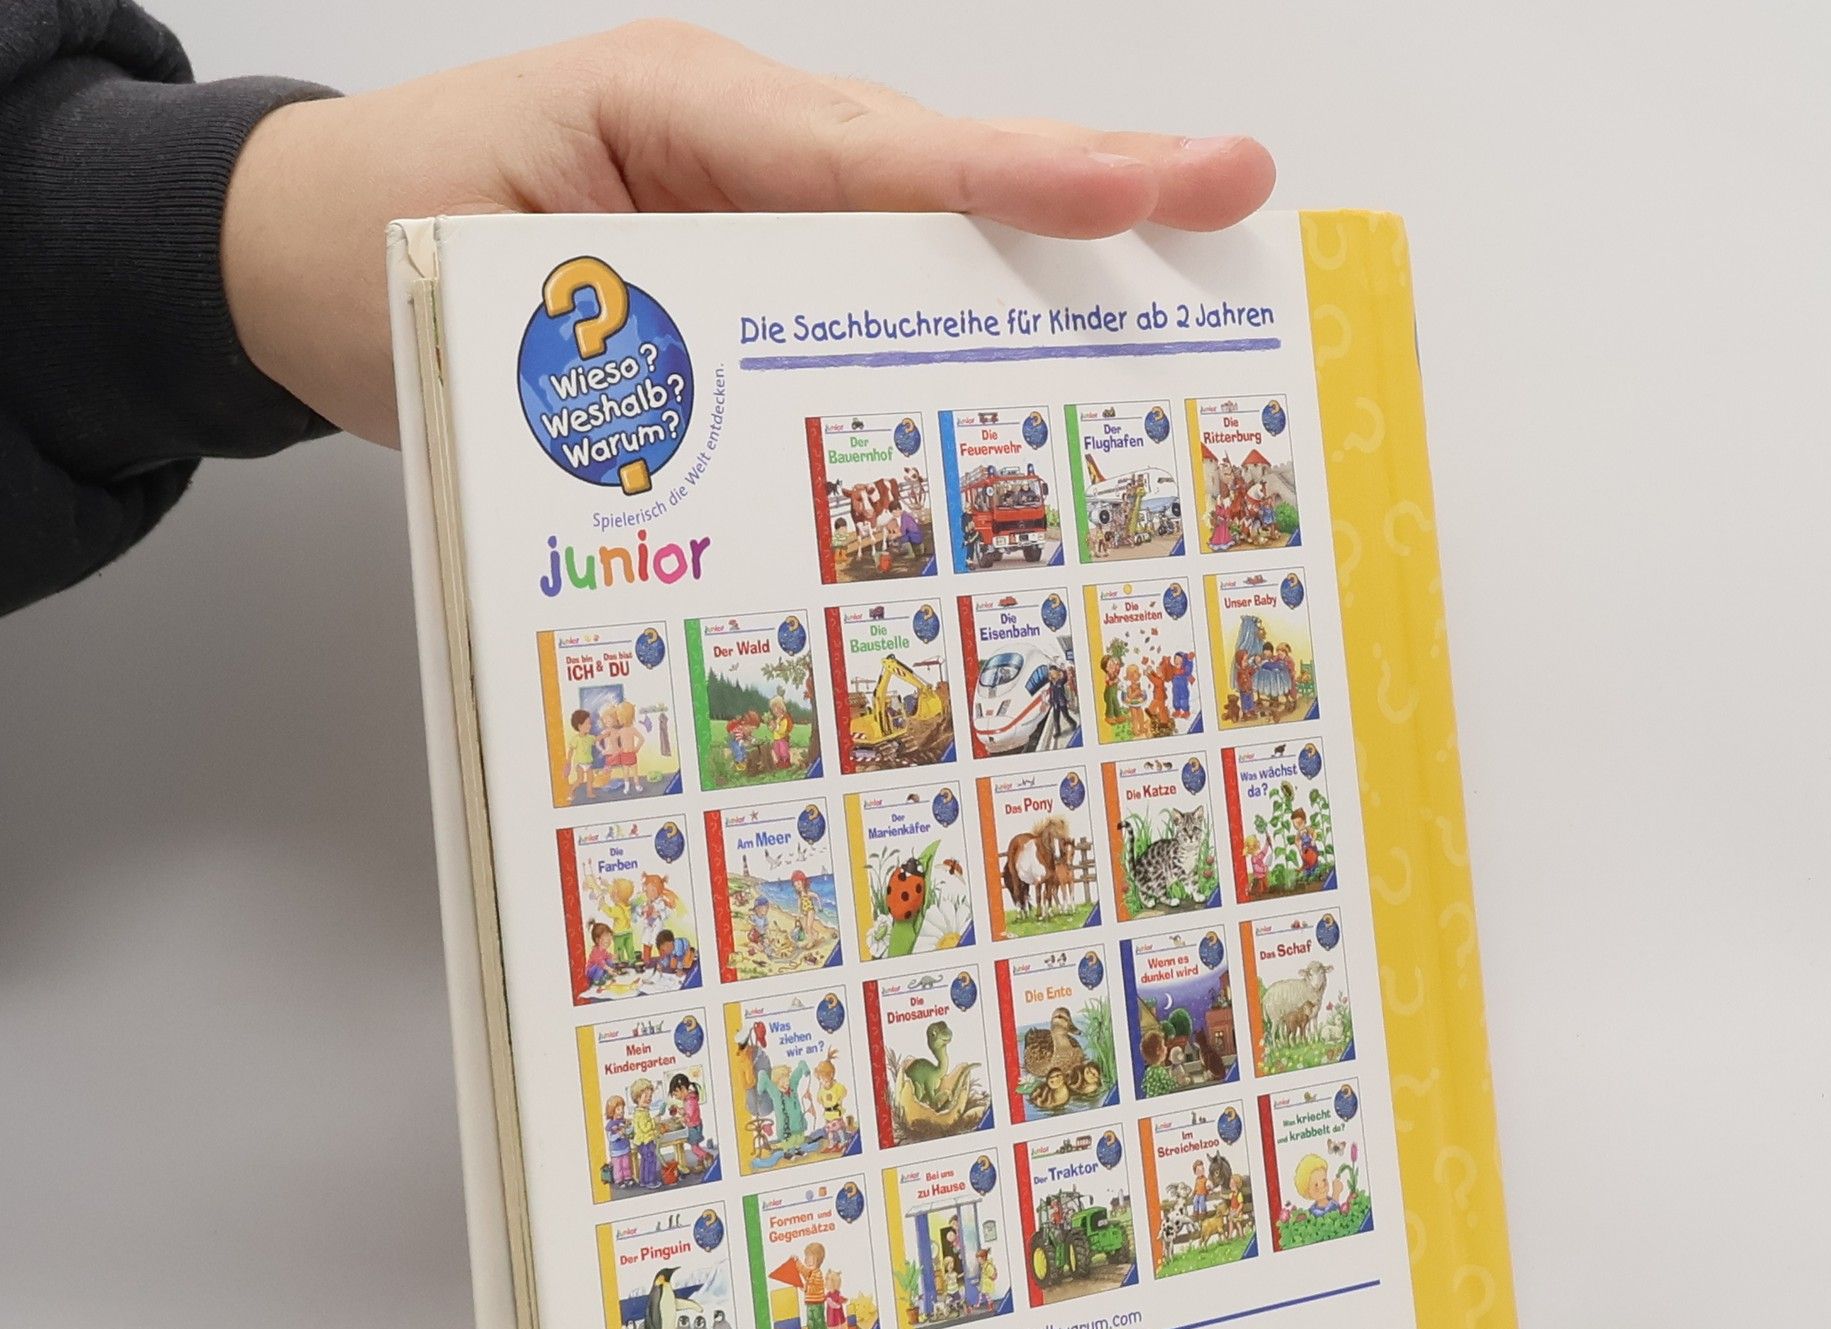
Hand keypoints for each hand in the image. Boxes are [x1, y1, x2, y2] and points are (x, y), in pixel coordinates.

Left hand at [221, 20, 1273, 444]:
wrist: (292, 262)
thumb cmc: (375, 251)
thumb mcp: (493, 298)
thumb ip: (645, 334)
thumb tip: (790, 407)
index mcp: (673, 114)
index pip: (864, 154)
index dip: (1004, 179)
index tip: (1131, 192)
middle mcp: (730, 142)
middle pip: (929, 162)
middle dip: (1083, 179)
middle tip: (1232, 183)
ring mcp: (742, 195)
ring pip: (914, 213)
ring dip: (1047, 235)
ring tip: (1185, 247)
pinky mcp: (739, 262)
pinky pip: (862, 272)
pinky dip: (955, 299)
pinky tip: (1037, 343)